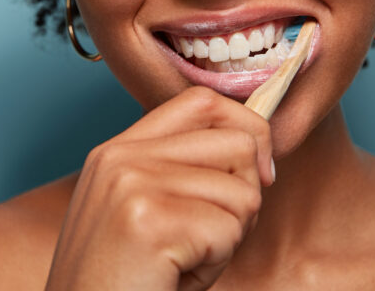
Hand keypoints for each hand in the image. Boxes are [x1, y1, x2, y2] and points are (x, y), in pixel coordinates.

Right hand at [45, 86, 274, 290]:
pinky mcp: (148, 220)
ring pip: (241, 192)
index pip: (202, 102)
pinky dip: (214, 266)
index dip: (247, 131)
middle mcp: (120, 157)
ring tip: (181, 264)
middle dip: (243, 197)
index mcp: (116, 151)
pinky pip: (229, 231)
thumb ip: (182, 173)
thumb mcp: (145, 214)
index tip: (258, 177)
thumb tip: (257, 151)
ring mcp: (131, 183)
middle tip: (207, 239)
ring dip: (227, 240)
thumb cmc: (124, 285)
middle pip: (236, 141)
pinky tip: (174, 278)